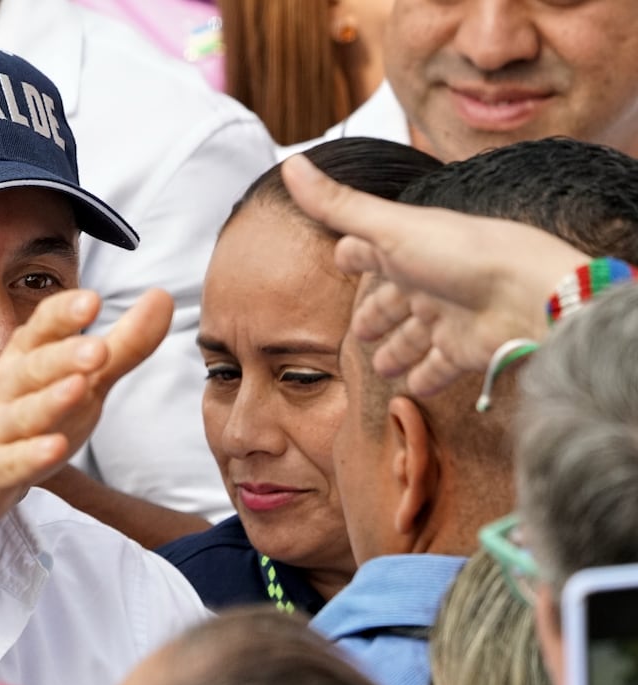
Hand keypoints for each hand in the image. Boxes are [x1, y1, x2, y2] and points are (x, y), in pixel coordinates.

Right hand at [0, 288, 171, 529]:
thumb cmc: (23, 421)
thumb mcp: (77, 382)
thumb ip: (123, 345)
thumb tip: (163, 297)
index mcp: (24, 359)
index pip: (41, 328)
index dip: (63, 314)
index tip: (92, 300)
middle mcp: (4, 388)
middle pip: (33, 367)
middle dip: (64, 356)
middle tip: (99, 348)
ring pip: (22, 413)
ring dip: (49, 400)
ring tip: (78, 388)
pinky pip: (11, 463)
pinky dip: (31, 456)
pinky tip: (54, 448)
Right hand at [281, 154, 588, 395]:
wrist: (529, 297)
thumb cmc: (462, 254)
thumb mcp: (390, 228)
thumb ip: (338, 205)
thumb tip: (289, 164)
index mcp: (411, 246)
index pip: (373, 249)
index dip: (355, 255)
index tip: (342, 259)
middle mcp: (429, 280)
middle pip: (393, 300)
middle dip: (375, 314)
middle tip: (359, 330)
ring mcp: (448, 317)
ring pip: (414, 338)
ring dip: (397, 351)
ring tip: (379, 366)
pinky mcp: (464, 351)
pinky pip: (438, 368)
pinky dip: (424, 378)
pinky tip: (411, 388)